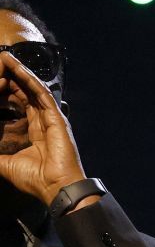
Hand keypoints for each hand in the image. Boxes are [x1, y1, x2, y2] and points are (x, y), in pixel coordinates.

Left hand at [0, 50, 86, 206]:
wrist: (55, 188)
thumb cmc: (36, 180)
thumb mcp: (5, 164)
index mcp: (34, 132)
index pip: (20, 104)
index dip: (7, 91)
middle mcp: (44, 122)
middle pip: (26, 93)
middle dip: (13, 78)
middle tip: (0, 62)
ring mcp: (51, 119)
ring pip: (34, 89)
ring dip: (20, 73)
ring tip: (7, 58)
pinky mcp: (57, 119)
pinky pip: (42, 94)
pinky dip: (30, 81)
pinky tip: (19, 69)